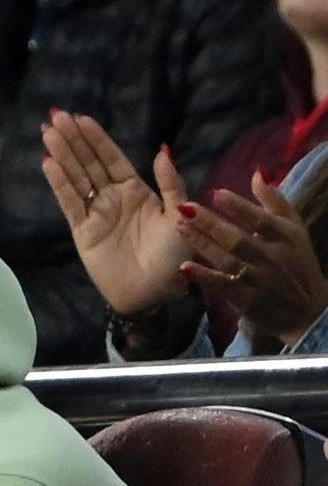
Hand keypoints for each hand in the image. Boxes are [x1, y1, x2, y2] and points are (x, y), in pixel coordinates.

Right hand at [41, 110, 191, 312]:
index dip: (96, 138)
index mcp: (136, 190)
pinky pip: (69, 202)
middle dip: (73, 139)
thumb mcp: (181, 215)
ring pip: (76, 178)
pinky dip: (59, 183)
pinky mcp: (82, 230)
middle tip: (56, 116)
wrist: (155, 293)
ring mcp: (95, 213)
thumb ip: (170, 183)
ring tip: (47, 132)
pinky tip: (49, 163)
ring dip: (62, 155)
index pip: (112, 158)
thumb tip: (161, 150)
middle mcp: (112, 197)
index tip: (81, 118)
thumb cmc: (173, 256)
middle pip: (88, 162)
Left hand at [176, 170, 327, 345]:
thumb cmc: (297, 263)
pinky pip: (222, 287)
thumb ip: (275, 201)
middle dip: (211, 223)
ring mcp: (257, 280)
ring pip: (226, 260)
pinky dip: (204, 278)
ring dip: (202, 244)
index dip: (239, 207)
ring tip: (178, 227)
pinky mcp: (245, 300)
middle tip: (184, 207)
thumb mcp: (294, 230)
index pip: (261, 220)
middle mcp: (271, 257)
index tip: (215, 192)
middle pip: (238, 239)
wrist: (308, 312)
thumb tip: (257, 173)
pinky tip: (184, 268)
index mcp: (285, 236)